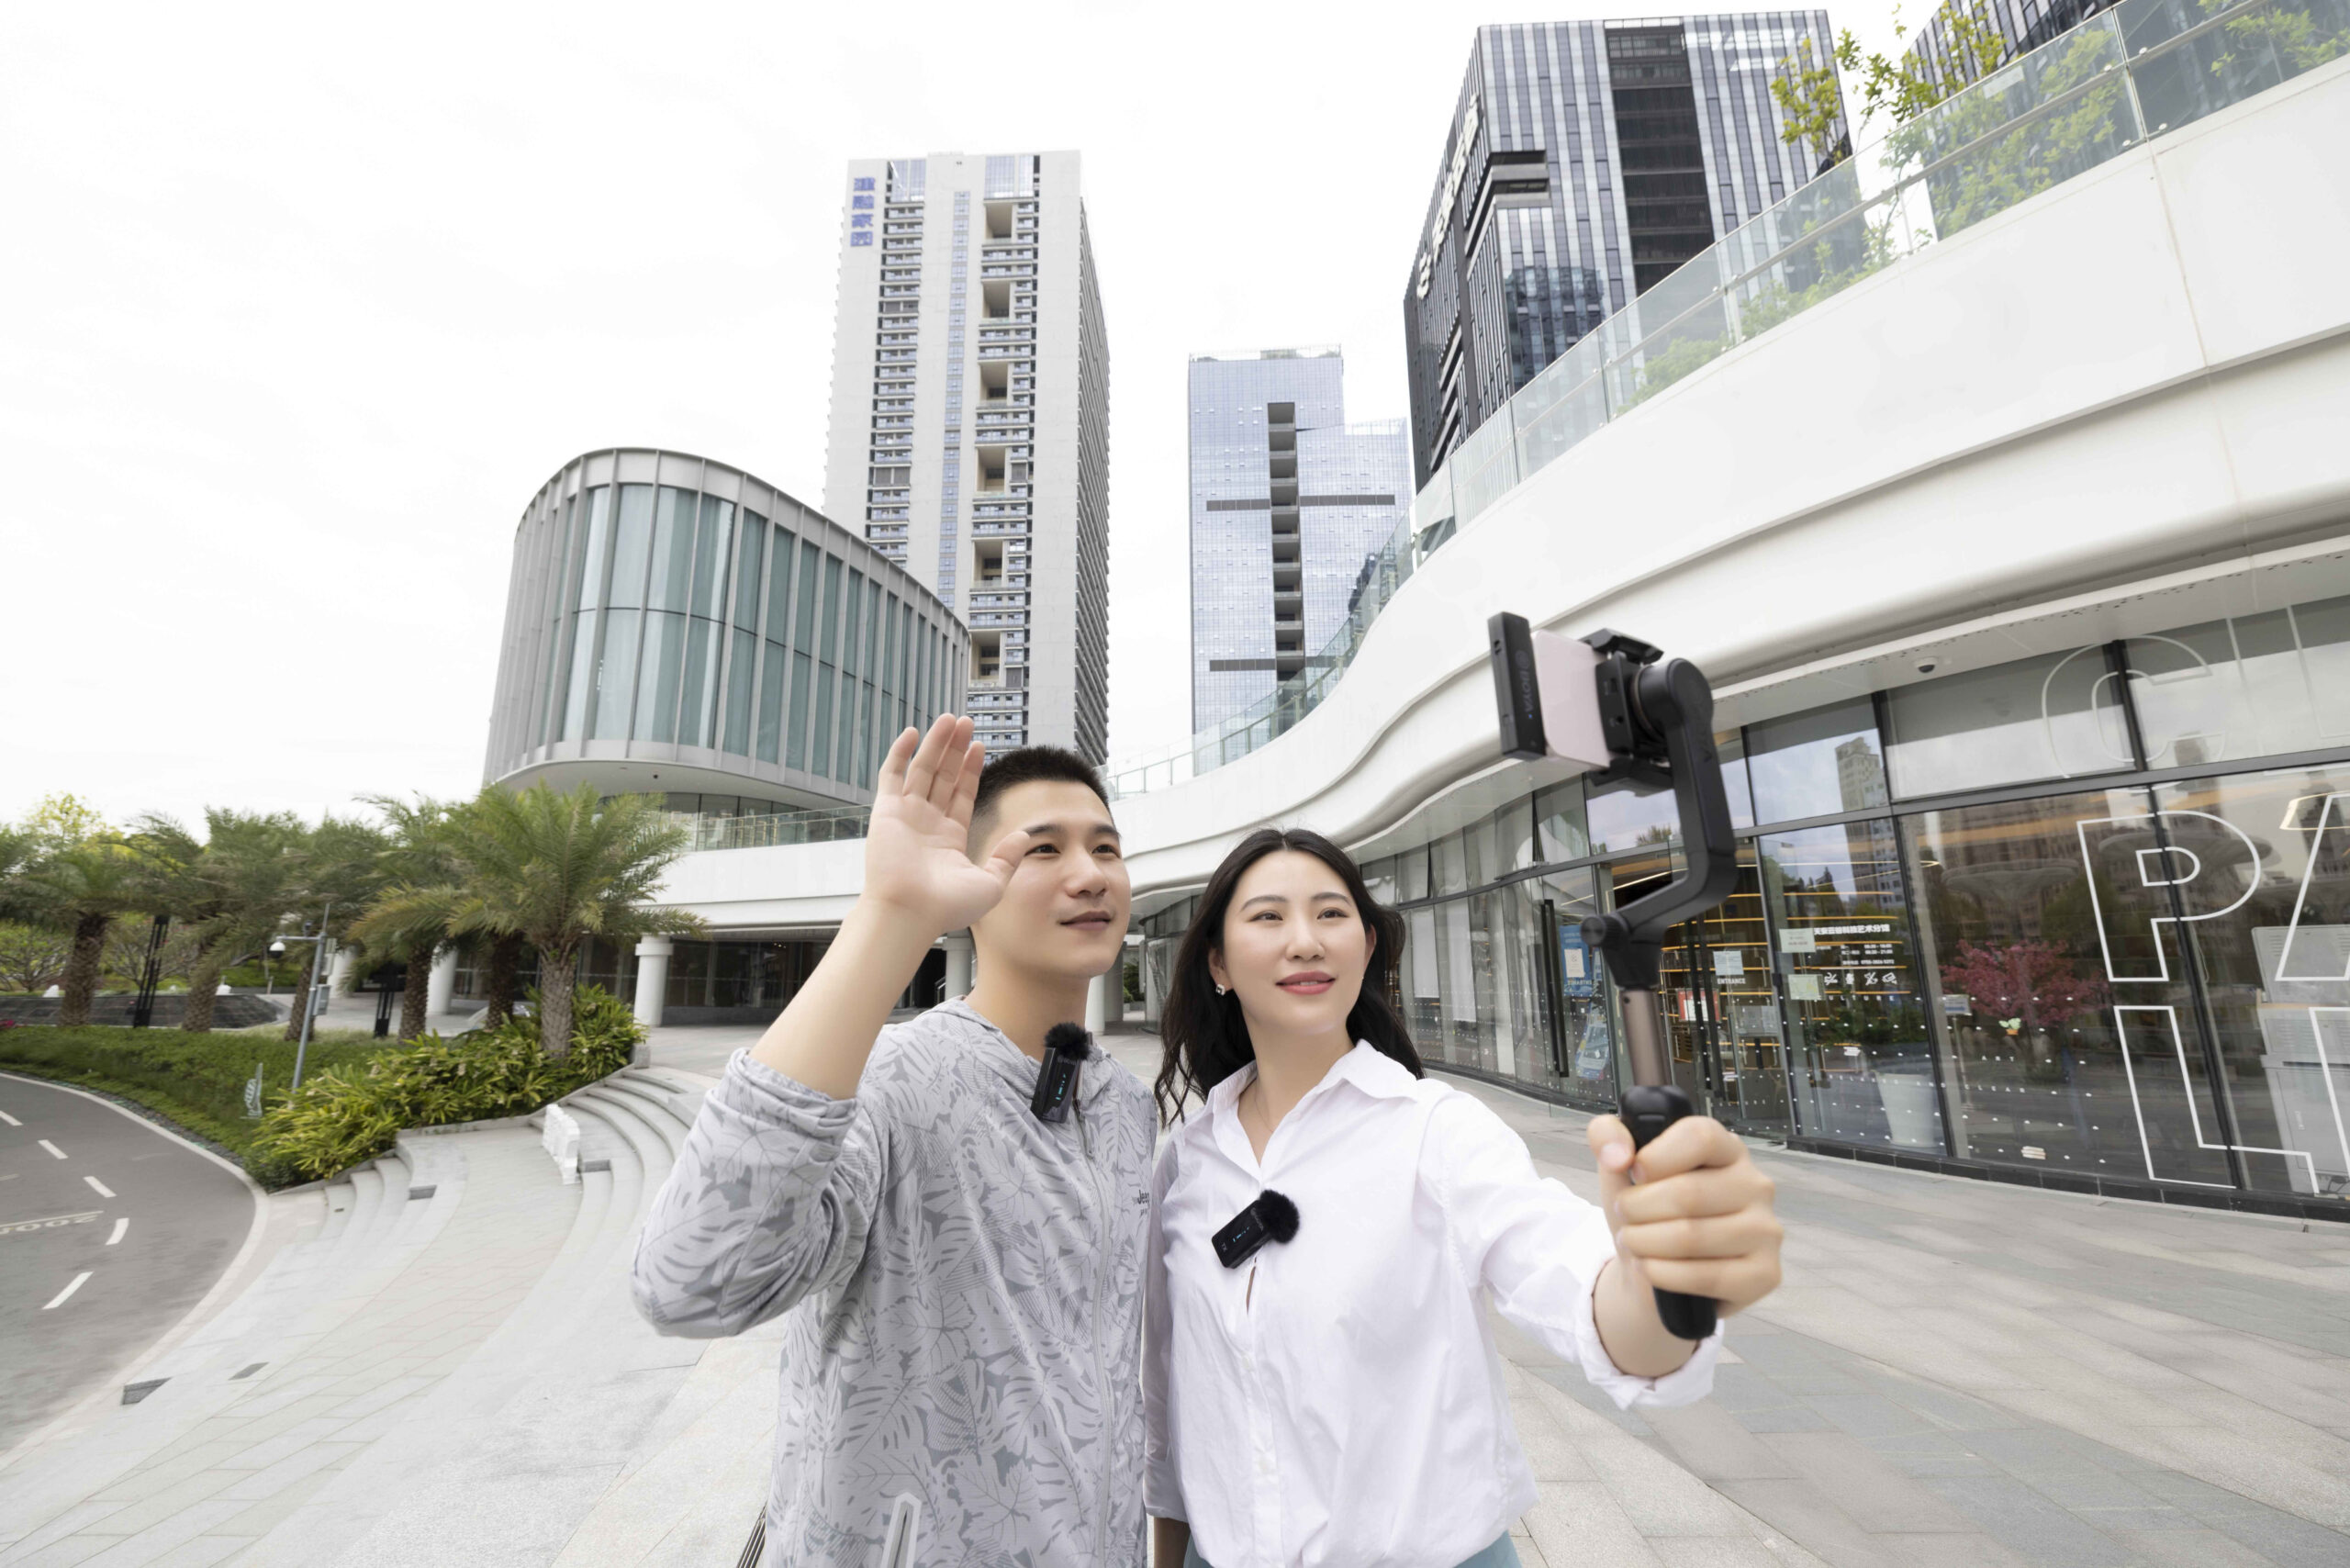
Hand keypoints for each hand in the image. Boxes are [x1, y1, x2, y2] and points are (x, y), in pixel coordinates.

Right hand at [861, 715, 1032, 937]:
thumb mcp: (991, 883)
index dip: (970, 769)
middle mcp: (926, 823)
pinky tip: (913, 733)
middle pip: (943, 776)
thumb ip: (1007, 858)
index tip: (979, 746)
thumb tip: (1024, 836)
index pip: (961, 794)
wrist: (910, 913)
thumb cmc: (946, 908)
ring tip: (950, 719)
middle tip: (966, 722)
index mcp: (948, 838)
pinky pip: (891, 776)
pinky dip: (900, 753)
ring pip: (922, 770)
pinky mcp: (886, 812)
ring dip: (935, 743)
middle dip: (955, 749)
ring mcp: (905, 816)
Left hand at [1587, 1112, 1781, 1317]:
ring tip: (1633, 1241)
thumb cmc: (1645, 1210)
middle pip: (1688, 1193)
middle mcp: (1756, 1185)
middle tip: (1625, 1215)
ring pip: (1692, 1237)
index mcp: (1726, 1148)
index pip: (1700, 1136)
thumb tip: (1619, 1155)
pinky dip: (1663, 1274)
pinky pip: (1706, 1276)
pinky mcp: (1764, 1273)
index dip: (1657, 1156)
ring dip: (1645, 1242)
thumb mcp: (1618, 1167)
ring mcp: (1765, 1230)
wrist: (1652, 1268)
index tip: (1635, 1173)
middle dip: (1638, 1208)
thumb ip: (1607, 1136)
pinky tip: (1649, 1268)